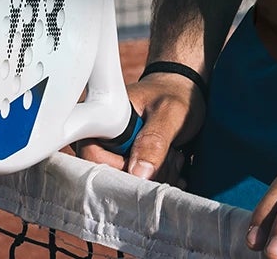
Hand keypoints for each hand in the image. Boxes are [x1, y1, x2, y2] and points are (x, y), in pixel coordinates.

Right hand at [76, 68, 207, 186]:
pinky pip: (137, 184)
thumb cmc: (174, 94)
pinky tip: (173, 165)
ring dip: (156, 177)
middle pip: (110, 177)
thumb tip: (139, 174)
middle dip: (145, 175)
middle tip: (171, 156)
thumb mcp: (169, 112)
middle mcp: (99, 140)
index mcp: (99, 121)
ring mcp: (112, 154)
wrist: (183, 93)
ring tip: (174, 156)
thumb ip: (154, 139)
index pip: (93, 160)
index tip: (148, 165)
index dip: (120, 169)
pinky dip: (158, 180)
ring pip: (127, 184)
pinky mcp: (127, 163)